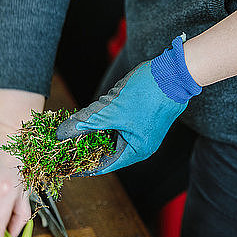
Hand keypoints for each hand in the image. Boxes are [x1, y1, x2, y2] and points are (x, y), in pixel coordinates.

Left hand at [56, 35, 201, 174]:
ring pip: (111, 133)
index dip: (84, 165)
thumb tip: (63, 133)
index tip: (67, 165)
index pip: (105, 165)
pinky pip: (117, 122)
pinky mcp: (140, 115)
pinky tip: (94, 111)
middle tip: (66, 142)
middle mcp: (140, 143)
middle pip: (107, 149)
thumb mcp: (111, 110)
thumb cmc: (149, 94)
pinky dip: (105, 118)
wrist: (173, 71)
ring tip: (77, 125)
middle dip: (87, 144)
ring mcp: (141, 129)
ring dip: (96, 129)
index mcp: (137, 150)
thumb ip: (86, 122)